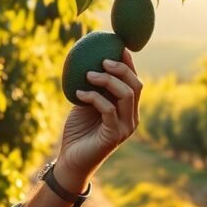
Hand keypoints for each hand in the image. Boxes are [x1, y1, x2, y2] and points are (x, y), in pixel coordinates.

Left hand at [56, 49, 141, 189]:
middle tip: (102, 60)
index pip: (134, 81)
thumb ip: (94, 86)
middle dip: (121, 68)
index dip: (129, 63)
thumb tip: (89, 59)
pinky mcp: (114, 135)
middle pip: (135, 85)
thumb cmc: (78, 130)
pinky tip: (79, 93)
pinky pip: (108, 109)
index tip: (117, 46)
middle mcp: (131, 117)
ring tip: (88, 75)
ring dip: (107, 80)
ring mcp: (125, 127)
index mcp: (128, 108)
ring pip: (126, 94)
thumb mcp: (86, 102)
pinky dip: (94, 97)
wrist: (71, 160)